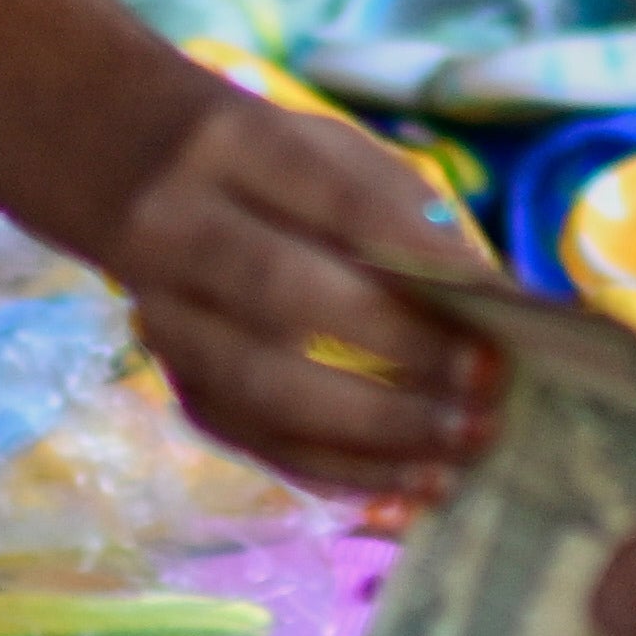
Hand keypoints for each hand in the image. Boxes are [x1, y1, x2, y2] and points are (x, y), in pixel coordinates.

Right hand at [91, 92, 499, 505]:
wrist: (137, 177)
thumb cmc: (276, 169)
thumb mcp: (338, 154)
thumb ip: (409, 215)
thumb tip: (496, 304)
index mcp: (234, 146)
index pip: (331, 199)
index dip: (415, 256)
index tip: (498, 306)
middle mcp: (178, 229)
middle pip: (282, 294)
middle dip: (396, 346)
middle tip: (485, 386)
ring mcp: (165, 316)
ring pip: (259, 387)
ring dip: (369, 433)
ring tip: (455, 456)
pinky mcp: (178, 383)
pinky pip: (253, 441)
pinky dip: (335, 473)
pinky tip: (406, 489)